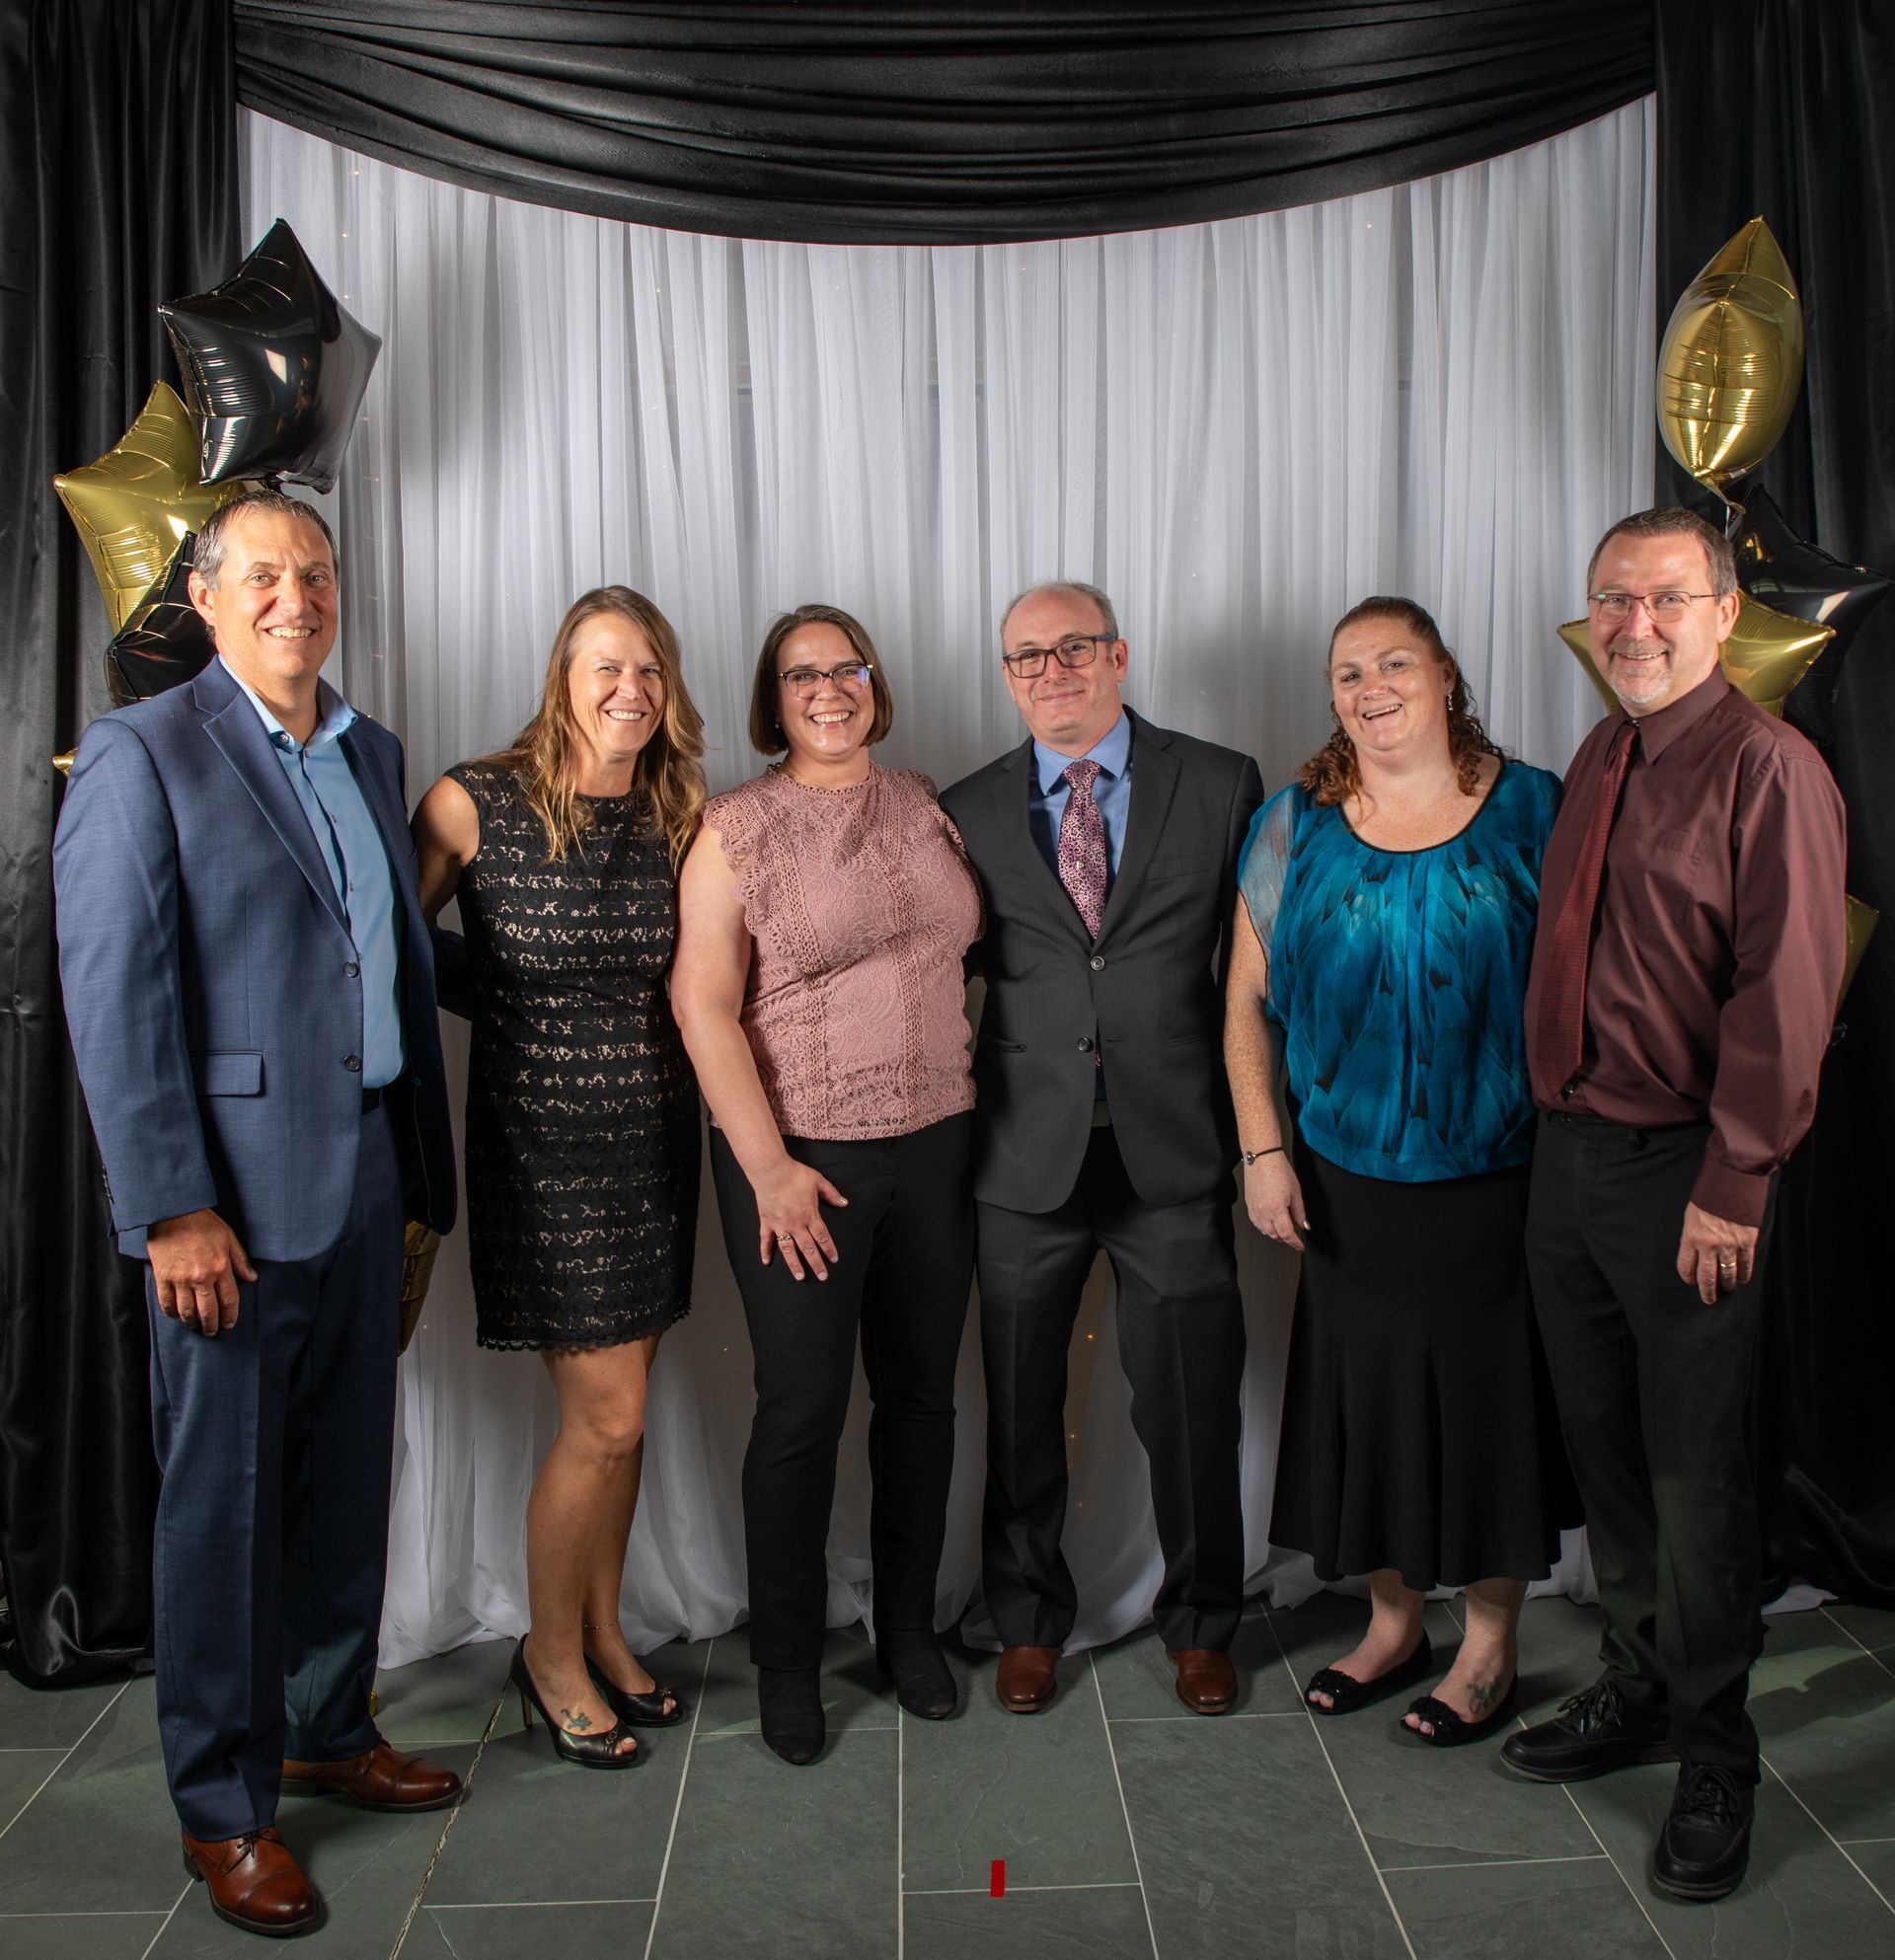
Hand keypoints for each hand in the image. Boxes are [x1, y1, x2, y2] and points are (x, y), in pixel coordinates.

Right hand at [148, 1208, 256, 1333]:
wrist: (174, 1212)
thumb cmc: (203, 1223)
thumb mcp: (229, 1238)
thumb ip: (240, 1261)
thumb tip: (251, 1278)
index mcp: (220, 1267)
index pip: (229, 1300)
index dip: (230, 1315)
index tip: (229, 1324)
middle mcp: (201, 1277)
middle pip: (208, 1310)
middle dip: (211, 1325)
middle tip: (212, 1331)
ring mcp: (180, 1279)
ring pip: (187, 1310)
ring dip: (192, 1322)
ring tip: (195, 1326)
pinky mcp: (162, 1277)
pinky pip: (166, 1302)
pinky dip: (171, 1313)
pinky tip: (176, 1315)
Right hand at [754, 1159, 846, 1281]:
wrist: (772, 1172)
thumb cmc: (795, 1175)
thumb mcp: (818, 1181)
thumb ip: (831, 1193)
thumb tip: (844, 1202)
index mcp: (810, 1216)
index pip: (823, 1237)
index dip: (829, 1249)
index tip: (834, 1259)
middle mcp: (796, 1224)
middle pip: (808, 1248)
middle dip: (816, 1264)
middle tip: (822, 1276)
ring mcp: (780, 1225)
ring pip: (788, 1250)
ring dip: (794, 1264)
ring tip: (800, 1277)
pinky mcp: (767, 1222)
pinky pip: (765, 1240)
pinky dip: (765, 1251)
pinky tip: (766, 1262)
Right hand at [1244, 1153, 1307, 1250]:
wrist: (1262, 1158)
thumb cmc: (1278, 1170)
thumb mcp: (1295, 1191)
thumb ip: (1300, 1212)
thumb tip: (1304, 1225)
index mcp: (1277, 1208)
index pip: (1287, 1234)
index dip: (1295, 1243)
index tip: (1300, 1246)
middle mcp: (1263, 1211)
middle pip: (1275, 1235)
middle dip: (1286, 1239)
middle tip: (1294, 1237)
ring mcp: (1254, 1209)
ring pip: (1265, 1231)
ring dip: (1275, 1234)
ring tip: (1283, 1230)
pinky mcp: (1249, 1205)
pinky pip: (1257, 1223)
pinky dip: (1265, 1228)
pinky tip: (1270, 1223)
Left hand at [1676, 1201, 1758, 1304]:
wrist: (1731, 1183)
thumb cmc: (1709, 1198)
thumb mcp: (1691, 1216)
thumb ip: (1692, 1237)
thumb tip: (1694, 1256)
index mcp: (1691, 1237)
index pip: (1686, 1267)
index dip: (1688, 1278)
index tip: (1691, 1282)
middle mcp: (1709, 1244)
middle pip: (1706, 1278)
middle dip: (1707, 1292)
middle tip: (1708, 1299)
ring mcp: (1729, 1245)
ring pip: (1728, 1275)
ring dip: (1727, 1285)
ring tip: (1727, 1288)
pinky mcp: (1747, 1242)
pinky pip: (1746, 1266)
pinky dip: (1744, 1275)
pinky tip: (1742, 1278)